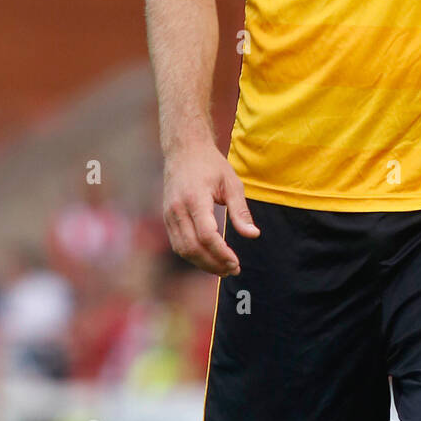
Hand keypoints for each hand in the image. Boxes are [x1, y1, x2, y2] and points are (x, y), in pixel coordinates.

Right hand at [163, 143, 259, 276]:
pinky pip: (178, 244)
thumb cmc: (211, 165)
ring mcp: (169, 215)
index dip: (221, 253)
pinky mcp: (167, 218)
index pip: (207, 235)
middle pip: (193, 247)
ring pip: (183, 249)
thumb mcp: (231, 183)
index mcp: (195, 198)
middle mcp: (178, 209)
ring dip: (203, 264)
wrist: (184, 150)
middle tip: (233, 269)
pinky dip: (193, 255)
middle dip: (213, 264)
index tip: (236, 262)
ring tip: (223, 268)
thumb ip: (241, 211)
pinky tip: (209, 258)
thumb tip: (253, 235)